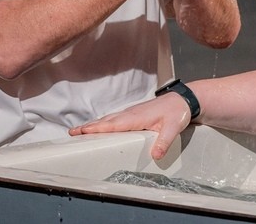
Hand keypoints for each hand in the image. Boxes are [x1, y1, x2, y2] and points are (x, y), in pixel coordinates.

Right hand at [68, 93, 191, 159]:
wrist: (184, 100)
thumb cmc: (177, 112)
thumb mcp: (173, 128)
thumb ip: (163, 142)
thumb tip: (155, 155)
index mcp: (136, 117)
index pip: (113, 124)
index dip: (97, 128)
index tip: (82, 132)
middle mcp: (131, 113)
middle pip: (106, 121)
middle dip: (89, 127)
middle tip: (71, 133)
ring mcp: (132, 113)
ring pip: (109, 119)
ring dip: (94, 124)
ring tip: (79, 131)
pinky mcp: (135, 114)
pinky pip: (115, 119)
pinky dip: (104, 122)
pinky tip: (101, 127)